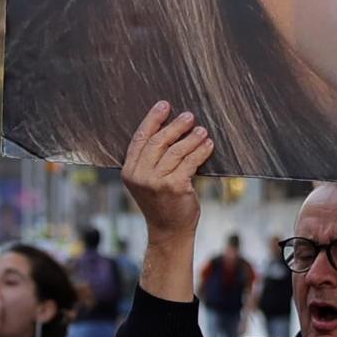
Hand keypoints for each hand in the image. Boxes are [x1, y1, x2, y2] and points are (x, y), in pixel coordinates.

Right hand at [118, 101, 211, 236]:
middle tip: (188, 116)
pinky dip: (200, 151)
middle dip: (175, 126)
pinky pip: (190, 162)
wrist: (169, 231)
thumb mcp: (148, 181)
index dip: (152, 119)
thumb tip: (169, 129)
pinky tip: (208, 145)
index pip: (140, 139)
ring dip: (191, 137)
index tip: (164, 105)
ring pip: (176, 150)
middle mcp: (140, 176)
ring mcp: (156, 182)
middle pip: (157, 141)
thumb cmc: (162, 204)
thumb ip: (151, 160)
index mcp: (129, 171)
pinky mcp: (174, 186)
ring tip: (202, 130)